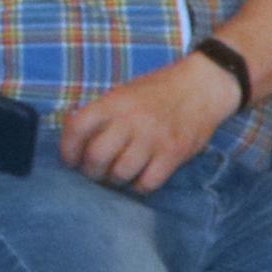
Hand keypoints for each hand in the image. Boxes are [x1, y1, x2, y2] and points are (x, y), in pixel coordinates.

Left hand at [59, 51, 240, 192]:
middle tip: (97, 171)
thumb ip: (101, 114)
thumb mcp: (125, 93)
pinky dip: (140, 185)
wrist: (204, 86)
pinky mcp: (174, 153)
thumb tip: (72, 138)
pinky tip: (142, 176)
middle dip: (91, 171)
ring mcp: (154, 138)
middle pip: (96, 157)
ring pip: (120, 174)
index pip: (77, 128)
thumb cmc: (159, 91)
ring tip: (121, 172)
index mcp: (115, 102)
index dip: (68, 149)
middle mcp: (132, 120)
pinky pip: (147, 183)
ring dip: (116, 179)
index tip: (71, 159)